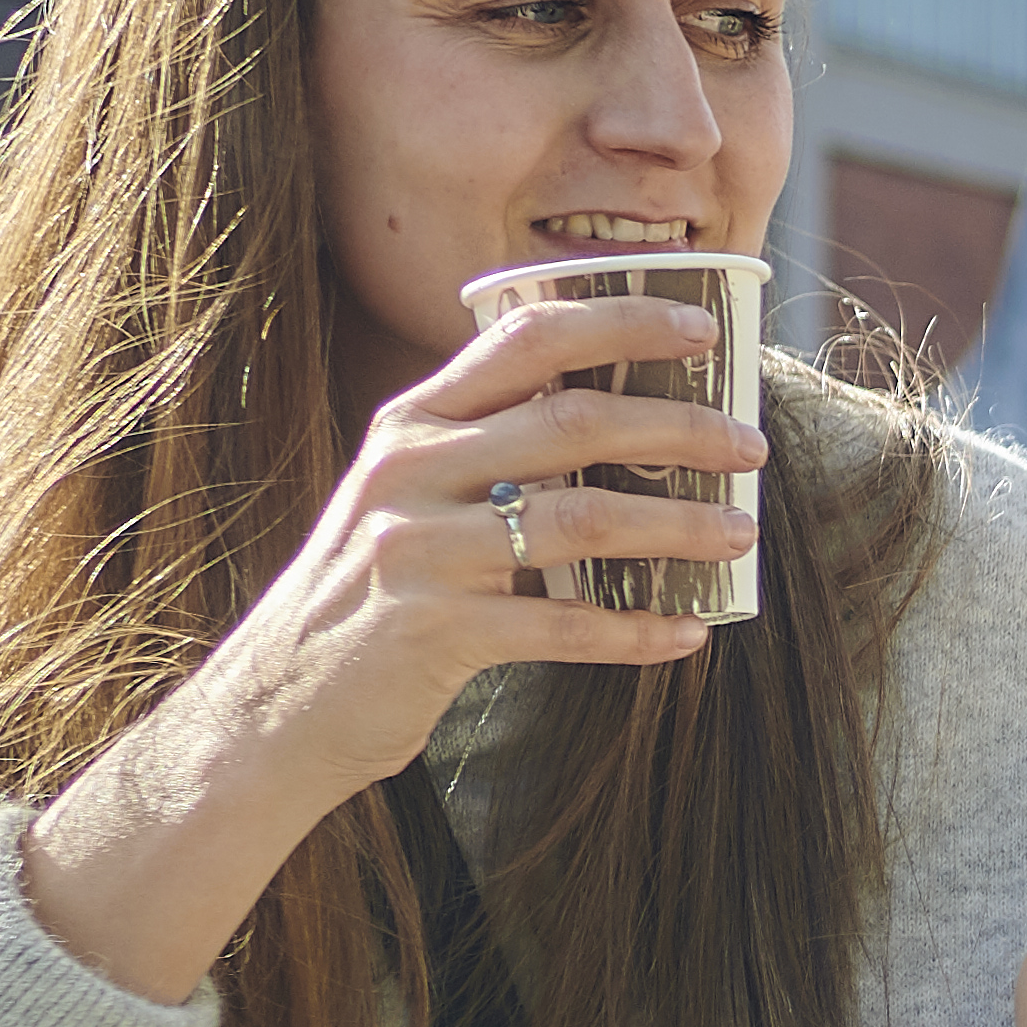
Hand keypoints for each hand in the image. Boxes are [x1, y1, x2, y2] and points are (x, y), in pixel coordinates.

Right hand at [17, 290, 757, 1000]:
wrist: (276, 705)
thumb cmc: (368, 595)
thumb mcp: (408, 497)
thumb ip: (485, 451)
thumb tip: (619, 424)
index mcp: (413, 421)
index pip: (528, 338)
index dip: (622, 322)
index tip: (703, 328)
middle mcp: (411, 471)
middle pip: (571, 423)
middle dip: (677, 428)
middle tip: (750, 446)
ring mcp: (420, 550)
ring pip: (578, 520)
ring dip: (674, 527)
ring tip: (740, 535)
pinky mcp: (433, 632)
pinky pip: (560, 627)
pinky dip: (631, 631)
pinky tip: (686, 635)